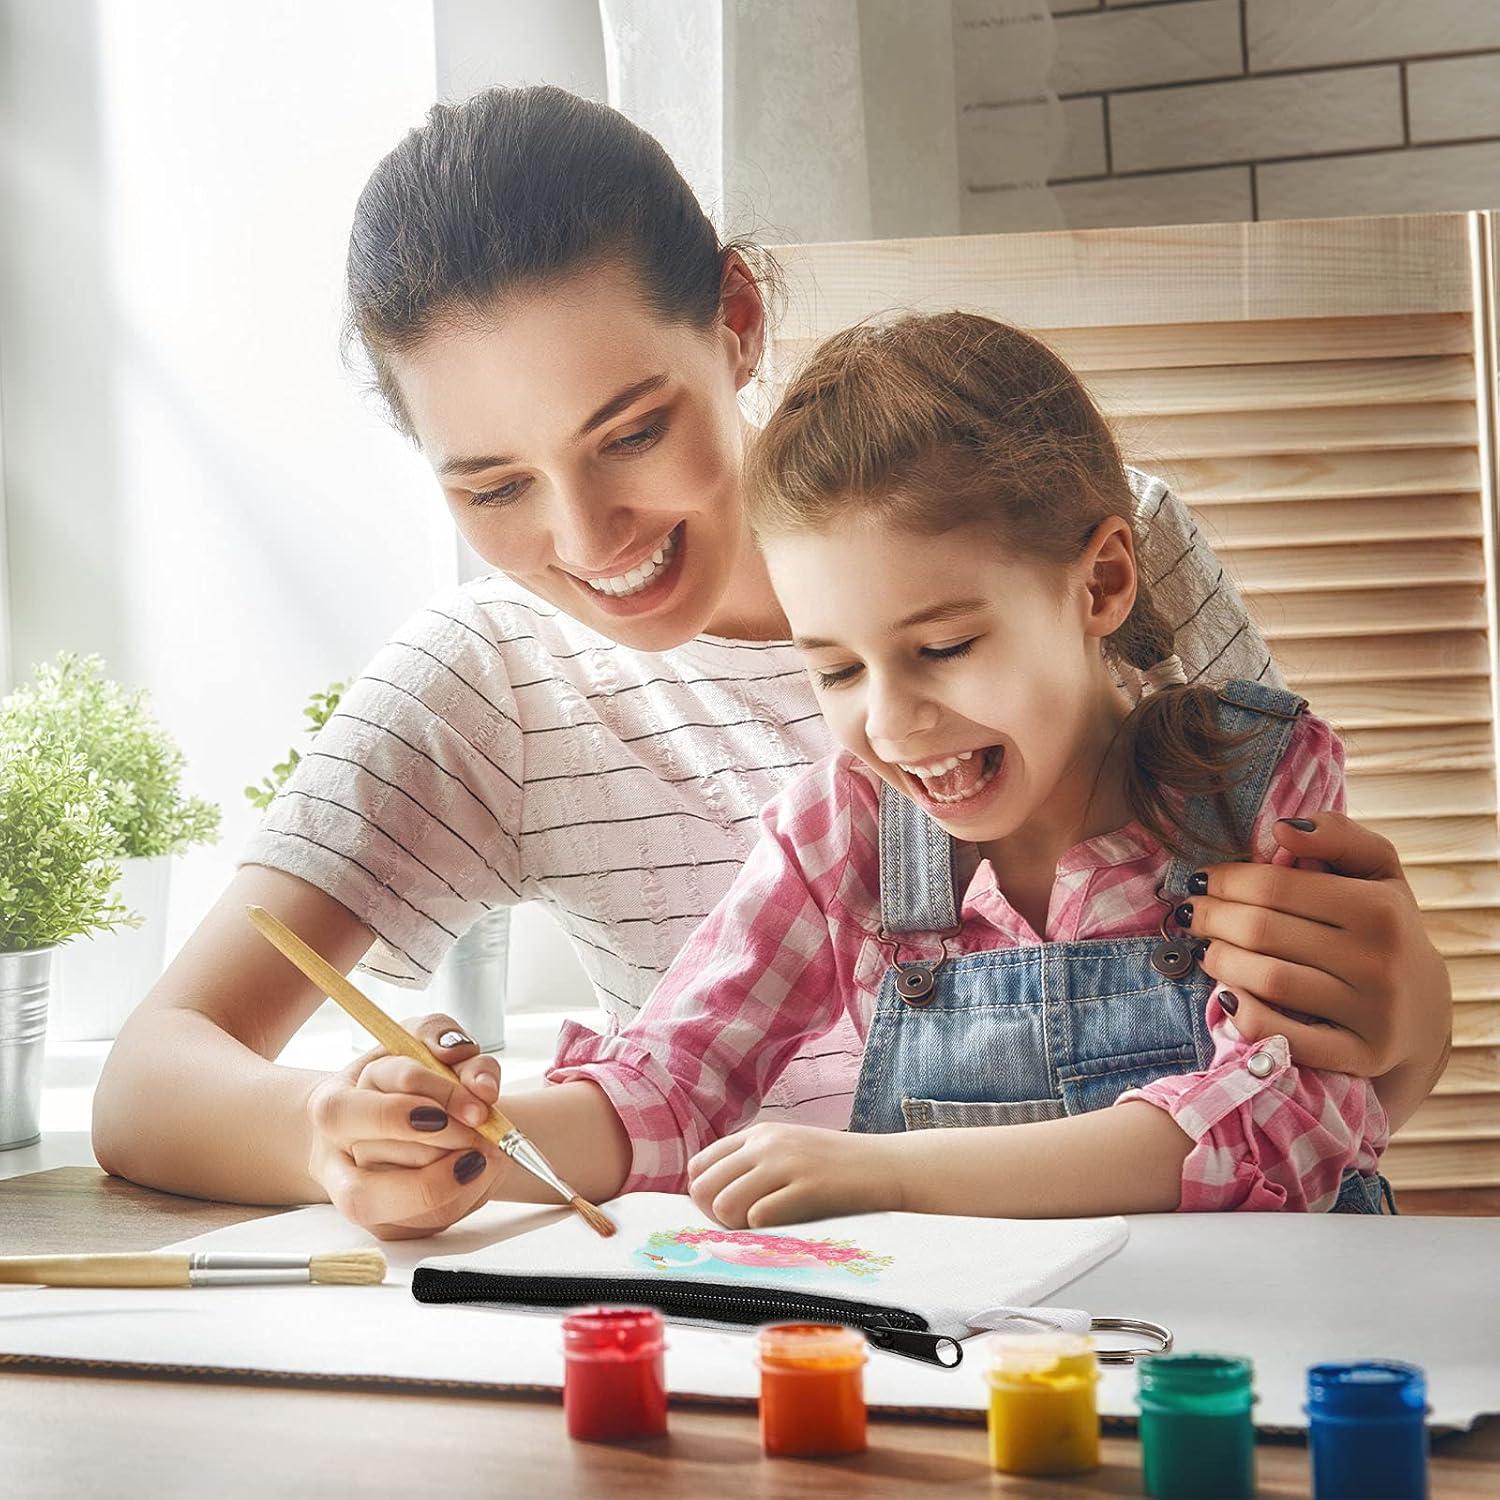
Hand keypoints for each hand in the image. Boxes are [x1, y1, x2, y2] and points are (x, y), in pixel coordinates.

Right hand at [306, 1013, 509, 1239]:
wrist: (381, 1119)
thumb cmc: (399, 1076)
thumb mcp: (415, 1039)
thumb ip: (442, 1036)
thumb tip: (470, 1069)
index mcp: (333, 1106)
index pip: (369, 1112)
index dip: (426, 1105)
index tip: (477, 1104)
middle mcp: (334, 1159)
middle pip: (373, 1171)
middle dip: (441, 1151)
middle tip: (483, 1135)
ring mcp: (353, 1198)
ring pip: (392, 1208)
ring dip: (452, 1183)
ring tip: (488, 1154)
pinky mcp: (382, 1225)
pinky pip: (420, 1227)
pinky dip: (461, 1201)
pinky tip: (480, 1172)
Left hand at [687, 1122, 897, 1227]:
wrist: (885, 1165)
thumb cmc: (835, 1167)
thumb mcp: (788, 1150)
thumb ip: (752, 1164)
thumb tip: (712, 1197)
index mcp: (758, 1134)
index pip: (699, 1166)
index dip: (703, 1197)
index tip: (724, 1214)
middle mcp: (766, 1144)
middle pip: (705, 1188)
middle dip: (714, 1217)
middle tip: (741, 1230)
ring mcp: (787, 1163)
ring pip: (726, 1204)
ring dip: (736, 1228)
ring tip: (761, 1232)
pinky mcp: (809, 1187)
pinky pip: (760, 1215)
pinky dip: (763, 1231)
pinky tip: (784, 1229)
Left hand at [1182, 813, 1451, 1081]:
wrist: (1423, 1010)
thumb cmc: (1384, 926)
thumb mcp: (1375, 870)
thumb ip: (1337, 835)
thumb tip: (1283, 828)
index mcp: (1380, 909)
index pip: (1273, 886)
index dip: (1224, 881)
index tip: (1201, 881)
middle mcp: (1380, 962)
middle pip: (1260, 931)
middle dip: (1211, 918)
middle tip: (1192, 914)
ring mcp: (1371, 1014)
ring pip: (1265, 980)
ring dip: (1220, 961)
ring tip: (1209, 950)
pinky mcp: (1360, 1057)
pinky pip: (1281, 1036)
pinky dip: (1245, 1015)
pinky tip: (1230, 996)